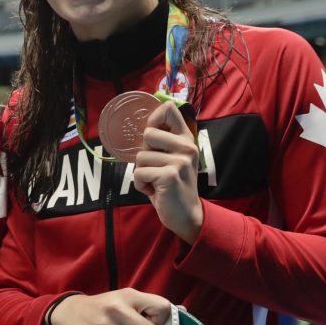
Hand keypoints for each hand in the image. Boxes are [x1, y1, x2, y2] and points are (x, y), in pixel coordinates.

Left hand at [133, 100, 202, 242]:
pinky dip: (141, 184)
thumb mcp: (172, 159)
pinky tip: (154, 190)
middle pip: (148, 133)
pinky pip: (139, 173)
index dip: (153, 118)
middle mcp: (186, 147)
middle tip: (155, 168)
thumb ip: (162, 143)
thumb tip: (143, 126)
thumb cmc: (172, 185)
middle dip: (143, 154)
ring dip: (141, 173)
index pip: (169, 109)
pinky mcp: (169, 175)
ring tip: (156, 182)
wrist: (185, 214)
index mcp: (186, 139)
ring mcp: (179, 161)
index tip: (150, 134)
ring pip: (140, 157)